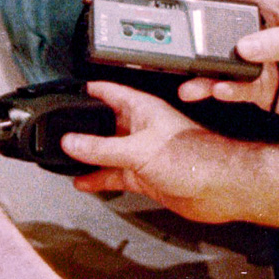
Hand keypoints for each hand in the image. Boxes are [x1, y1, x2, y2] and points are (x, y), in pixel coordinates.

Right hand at [61, 81, 244, 221]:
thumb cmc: (196, 158)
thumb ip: (101, 148)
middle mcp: (141, 129)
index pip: (109, 92)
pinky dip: (98, 178)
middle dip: (82, 128)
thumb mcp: (138, 150)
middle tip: (58, 131)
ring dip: (87, 156)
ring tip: (63, 158)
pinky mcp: (144, 175)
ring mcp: (142, 153)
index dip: (88, 90)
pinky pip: (113, 175)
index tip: (66, 91)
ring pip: (106, 152)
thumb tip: (71, 142)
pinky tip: (83, 181)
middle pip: (104, 124)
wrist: (221, 188)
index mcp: (143, 110)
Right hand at [158, 0, 278, 128]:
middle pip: (212, 28)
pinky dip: (219, 92)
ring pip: (217, 63)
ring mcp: (260, 60)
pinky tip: (217, 93)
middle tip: (167, 47)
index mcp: (275, 7)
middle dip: (187, 38)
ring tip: (189, 85)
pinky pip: (231, 88)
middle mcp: (262, 32)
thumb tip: (244, 47)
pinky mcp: (262, 88)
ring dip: (199, 74)